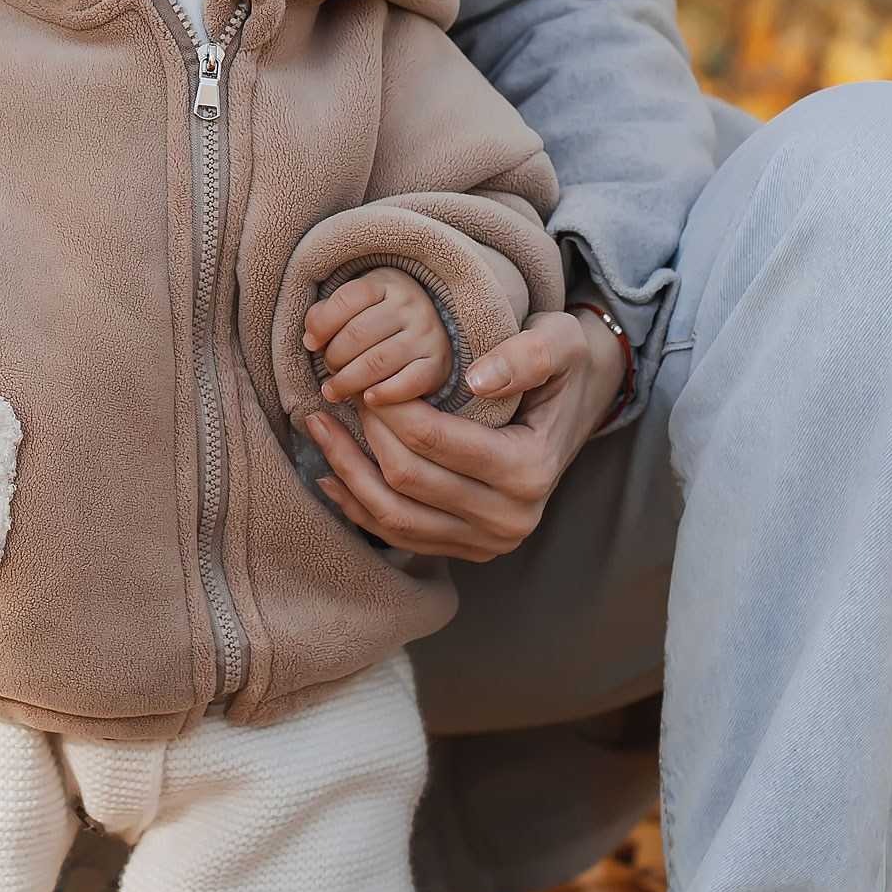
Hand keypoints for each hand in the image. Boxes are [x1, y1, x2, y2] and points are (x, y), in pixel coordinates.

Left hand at [301, 306, 626, 562]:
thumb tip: (481, 379)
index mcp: (530, 471)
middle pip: (409, 480)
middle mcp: (511, 520)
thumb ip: (529, 354)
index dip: (390, 407)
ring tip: (319, 426)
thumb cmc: (559, 367)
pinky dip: (358, 506)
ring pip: (394, 518)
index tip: (367, 377)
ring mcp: (487, 543)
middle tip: (341, 392)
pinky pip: (397, 536)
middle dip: (365, 434)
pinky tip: (330, 473)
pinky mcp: (465, 550)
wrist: (572, 408)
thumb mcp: (560, 341)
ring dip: (348, 472)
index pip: (436, 440)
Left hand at [303, 268, 451, 408]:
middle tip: (328, 369)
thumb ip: (327, 315)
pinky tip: (368, 399)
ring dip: (349, 380)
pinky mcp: (437, 364)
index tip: (310, 343)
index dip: (322, 323)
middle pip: (359, 333)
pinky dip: (386, 394)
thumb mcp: (356, 305)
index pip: (347, 299)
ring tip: (335, 390)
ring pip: (378, 361)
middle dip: (334, 356)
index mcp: (385, 284)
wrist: (432, 328)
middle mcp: (409, 306)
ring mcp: (426, 335)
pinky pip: (410, 382)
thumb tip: (311, 340)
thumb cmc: (380, 318)